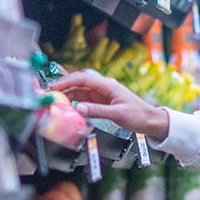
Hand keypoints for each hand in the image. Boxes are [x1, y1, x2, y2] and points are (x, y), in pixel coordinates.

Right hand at [48, 69, 169, 139]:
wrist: (150, 120)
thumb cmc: (138, 115)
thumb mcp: (117, 114)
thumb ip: (98, 111)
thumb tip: (80, 109)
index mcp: (108, 85)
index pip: (82, 79)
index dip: (66, 81)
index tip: (54, 87)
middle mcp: (103, 87)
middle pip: (79, 84)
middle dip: (63, 87)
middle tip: (50, 94)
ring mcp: (102, 94)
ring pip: (81, 92)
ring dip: (68, 96)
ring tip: (56, 102)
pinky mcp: (102, 102)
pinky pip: (86, 100)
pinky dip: (76, 103)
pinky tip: (69, 108)